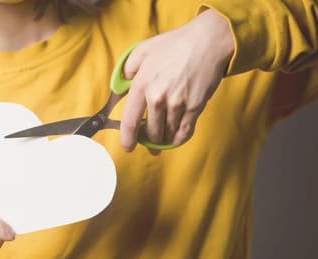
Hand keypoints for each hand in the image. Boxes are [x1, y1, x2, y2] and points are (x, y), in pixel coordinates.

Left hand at [121, 9, 234, 154]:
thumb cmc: (175, 44)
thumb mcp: (142, 50)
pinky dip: (178, 139)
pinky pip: (184, 132)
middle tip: (148, 142)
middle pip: (151, 132)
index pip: (129, 121)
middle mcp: (158, 97)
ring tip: (162, 140)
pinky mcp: (195, 106)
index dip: (127, 139)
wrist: (208, 41)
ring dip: (163, 140)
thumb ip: (127, 70)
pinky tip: (174, 140)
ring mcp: (178, 103)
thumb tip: (121, 87)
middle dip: (148, 141)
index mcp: (142, 85)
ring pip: (167, 134)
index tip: (128, 147)